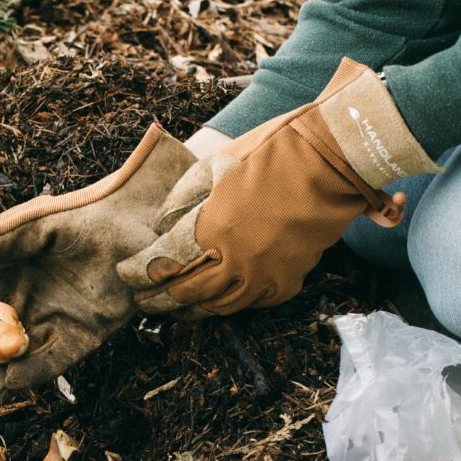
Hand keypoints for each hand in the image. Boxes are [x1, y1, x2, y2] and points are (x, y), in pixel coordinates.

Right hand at [0, 124, 196, 403]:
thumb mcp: (32, 226)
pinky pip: (57, 359)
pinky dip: (34, 372)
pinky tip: (11, 384)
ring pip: (20, 357)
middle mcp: (30, 303)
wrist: (134, 223)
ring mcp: (57, 321)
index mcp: (9, 276)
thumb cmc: (80, 216)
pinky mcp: (87, 335)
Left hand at [117, 58, 435, 317]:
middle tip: (145, 301)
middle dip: (161, 299)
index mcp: (211, 229)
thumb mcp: (215, 166)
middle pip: (188, 292)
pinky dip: (234, 303)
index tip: (129, 276)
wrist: (330, 162)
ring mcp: (263, 274)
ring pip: (220, 306)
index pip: (164, 264)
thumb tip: (162, 225)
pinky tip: (224, 300)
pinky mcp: (288, 280)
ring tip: (179, 308)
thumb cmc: (272, 152)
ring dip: (195, 308)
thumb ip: (184, 199)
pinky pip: (255, 303)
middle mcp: (235, 260)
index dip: (142, 274)